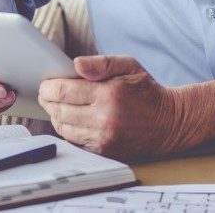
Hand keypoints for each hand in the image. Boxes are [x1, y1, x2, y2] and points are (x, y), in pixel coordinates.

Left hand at [38, 55, 193, 158]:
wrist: (169, 123)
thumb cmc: (146, 90)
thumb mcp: (128, 65)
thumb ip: (100, 63)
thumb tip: (75, 64)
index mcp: (108, 95)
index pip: (64, 92)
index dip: (49, 87)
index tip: (46, 83)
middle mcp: (104, 120)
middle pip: (59, 111)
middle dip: (48, 100)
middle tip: (47, 93)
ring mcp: (103, 138)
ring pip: (64, 128)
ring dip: (56, 115)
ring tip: (57, 104)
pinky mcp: (104, 151)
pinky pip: (75, 140)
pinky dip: (68, 129)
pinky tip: (70, 118)